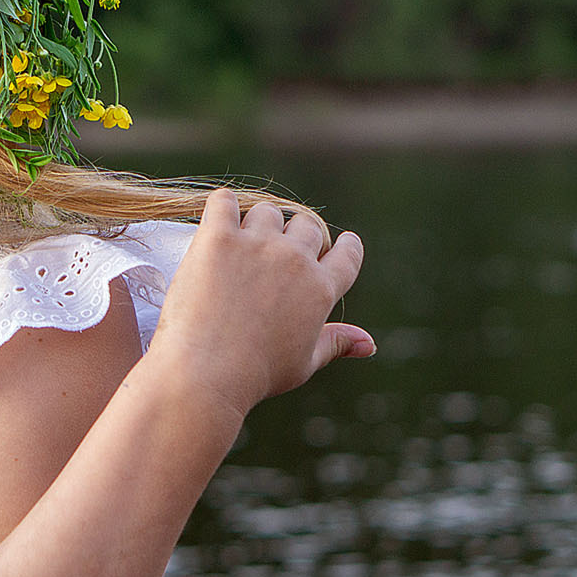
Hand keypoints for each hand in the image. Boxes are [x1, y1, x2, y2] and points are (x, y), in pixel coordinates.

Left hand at [147, 189, 372, 421]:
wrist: (207, 371)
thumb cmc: (255, 374)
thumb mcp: (303, 363)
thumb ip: (336, 343)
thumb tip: (369, 344)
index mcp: (322, 289)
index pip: (347, 255)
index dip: (345, 247)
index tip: (342, 242)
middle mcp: (295, 260)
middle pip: (306, 226)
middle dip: (296, 235)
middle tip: (276, 249)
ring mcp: (257, 245)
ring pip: (267, 211)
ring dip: (258, 222)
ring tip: (242, 240)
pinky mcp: (219, 238)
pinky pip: (224, 202)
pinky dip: (221, 205)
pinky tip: (217, 216)